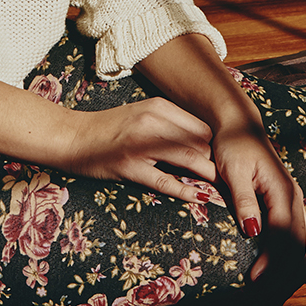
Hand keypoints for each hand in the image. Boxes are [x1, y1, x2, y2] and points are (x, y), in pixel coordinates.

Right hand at [59, 97, 218, 196]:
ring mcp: (141, 145)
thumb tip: (203, 144)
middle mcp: (152, 122)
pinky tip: (197, 198)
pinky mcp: (130, 167)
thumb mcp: (141, 115)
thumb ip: (170, 125)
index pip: (202, 128)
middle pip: (199, 144)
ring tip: (223, 191)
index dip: (219, 147)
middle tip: (233, 181)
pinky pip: (164, 181)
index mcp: (158, 107)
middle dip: (218, 164)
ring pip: (187, 160)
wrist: (72, 136)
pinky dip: (184, 190)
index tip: (228, 162)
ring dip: (208, 177)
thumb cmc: (109, 128)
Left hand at [210, 120, 305, 298]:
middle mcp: (295, 199)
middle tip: (261, 299)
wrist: (241, 126)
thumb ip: (244, 200)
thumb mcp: (233, 170)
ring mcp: (296, 204)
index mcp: (283, 191)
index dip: (271, 261)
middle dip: (283, 275)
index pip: (283, 235)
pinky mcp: (290, 207)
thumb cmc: (233, 145)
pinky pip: (301, 240)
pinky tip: (280, 277)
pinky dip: (294, 262)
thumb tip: (252, 231)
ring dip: (292, 273)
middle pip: (300, 247)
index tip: (253, 281)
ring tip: (272, 296)